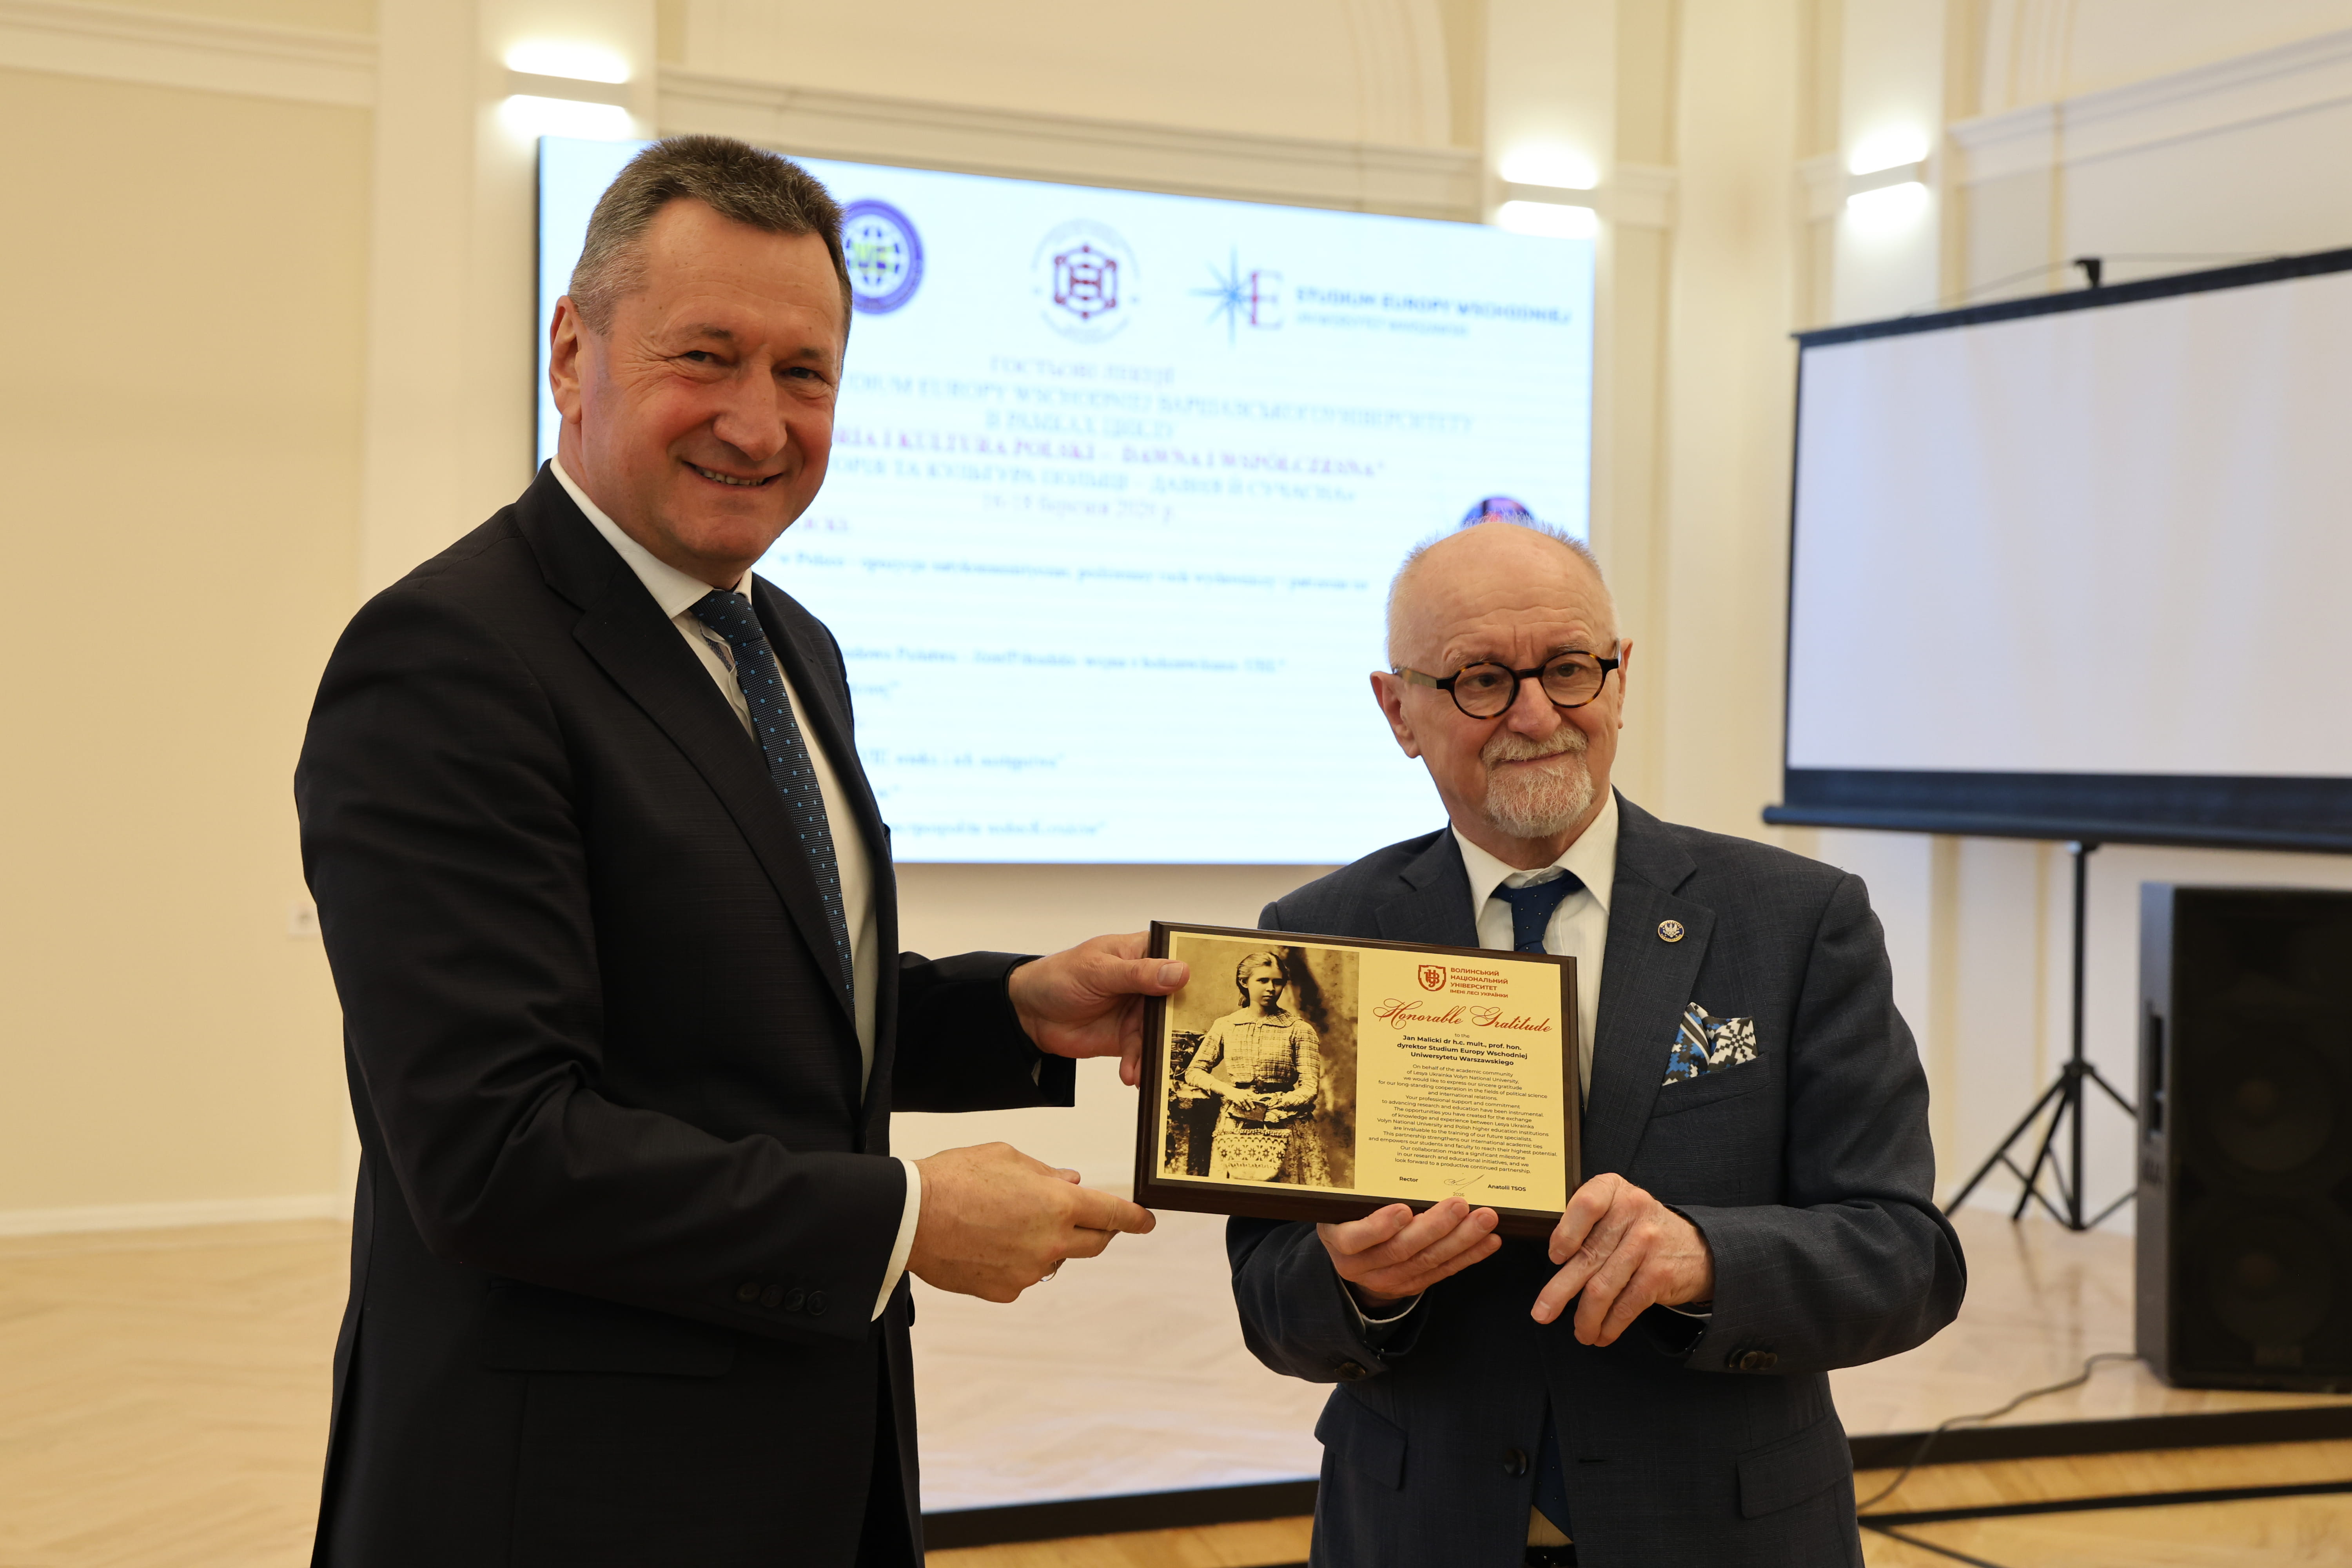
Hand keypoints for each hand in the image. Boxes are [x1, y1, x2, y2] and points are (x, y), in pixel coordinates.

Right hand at [908, 1143, 1155, 1302]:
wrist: (909, 1216)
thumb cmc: (955, 1178)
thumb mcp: (1006, 1158)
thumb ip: (1044, 1173)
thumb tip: (1070, 1182)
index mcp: (1057, 1205)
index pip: (1112, 1214)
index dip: (1134, 1218)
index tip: (1146, 1221)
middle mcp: (1050, 1243)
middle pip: (1094, 1244)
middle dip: (1097, 1231)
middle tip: (1087, 1220)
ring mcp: (1027, 1272)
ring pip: (1055, 1260)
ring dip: (1049, 1244)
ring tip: (1010, 1223)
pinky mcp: (1004, 1292)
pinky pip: (1023, 1277)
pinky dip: (1017, 1262)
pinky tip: (989, 1244)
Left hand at [1007, 933, 1189, 1085]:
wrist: (1030, 1013)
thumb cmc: (1060, 977)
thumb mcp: (1098, 970)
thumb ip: (1138, 974)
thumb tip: (1179, 972)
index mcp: (1144, 953)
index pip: (1181, 957)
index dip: (1200, 972)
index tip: (1217, 991)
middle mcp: (1149, 983)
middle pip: (1180, 1001)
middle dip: (1186, 1022)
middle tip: (1190, 1040)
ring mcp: (1140, 1012)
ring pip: (1163, 1032)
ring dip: (1160, 1051)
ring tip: (1152, 1068)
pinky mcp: (1128, 1038)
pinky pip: (1143, 1053)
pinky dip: (1139, 1065)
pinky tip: (1132, 1075)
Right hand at [1225, 1086, 1262, 1108]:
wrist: (1228, 1090)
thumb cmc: (1237, 1092)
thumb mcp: (1242, 1092)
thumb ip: (1247, 1095)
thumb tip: (1253, 1100)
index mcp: (1244, 1091)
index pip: (1250, 1093)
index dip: (1254, 1096)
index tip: (1258, 1100)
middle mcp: (1241, 1093)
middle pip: (1247, 1098)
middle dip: (1250, 1103)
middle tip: (1253, 1107)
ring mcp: (1238, 1096)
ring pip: (1243, 1101)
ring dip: (1246, 1105)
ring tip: (1248, 1109)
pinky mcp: (1234, 1098)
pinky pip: (1238, 1103)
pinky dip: (1240, 1106)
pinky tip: (1243, 1108)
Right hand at [1317, 1197, 1501, 1309]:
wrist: (1354, 1256)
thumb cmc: (1351, 1217)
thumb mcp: (1345, 1205)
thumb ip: (1366, 1194)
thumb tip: (1406, 1167)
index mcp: (1340, 1241)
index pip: (1354, 1239)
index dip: (1379, 1226)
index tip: (1404, 1209)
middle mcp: (1361, 1266)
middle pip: (1400, 1250)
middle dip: (1434, 1227)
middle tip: (1459, 1204)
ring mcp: (1387, 1280)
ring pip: (1426, 1262)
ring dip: (1460, 1241)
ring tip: (1484, 1219)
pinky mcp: (1411, 1285)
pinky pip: (1442, 1272)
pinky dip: (1468, 1256)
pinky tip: (1488, 1242)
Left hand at [1532, 1174, 1713, 1344]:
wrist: (1698, 1248)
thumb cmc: (1640, 1229)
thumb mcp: (1616, 1209)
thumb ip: (1588, 1224)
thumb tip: (1555, 1264)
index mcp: (1613, 1190)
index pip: (1586, 1204)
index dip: (1565, 1232)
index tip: (1555, 1258)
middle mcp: (1631, 1211)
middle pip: (1587, 1255)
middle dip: (1559, 1291)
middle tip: (1541, 1313)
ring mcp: (1646, 1243)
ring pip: (1602, 1288)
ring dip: (1585, 1318)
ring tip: (1579, 1333)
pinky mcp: (1658, 1274)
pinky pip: (1625, 1305)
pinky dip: (1610, 1325)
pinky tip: (1601, 1335)